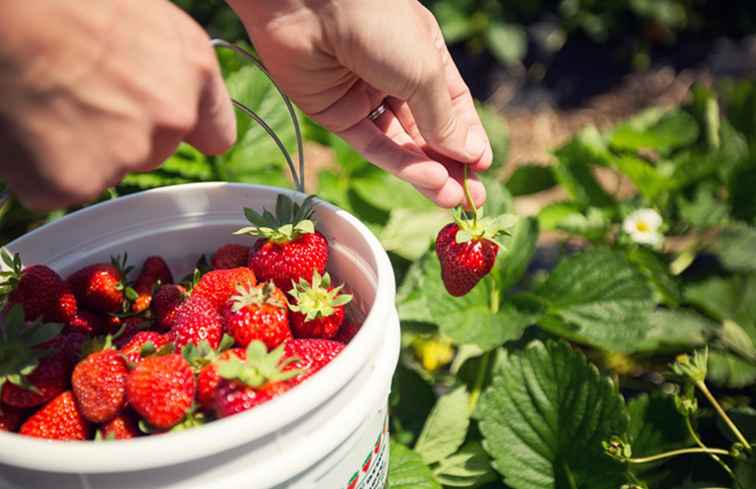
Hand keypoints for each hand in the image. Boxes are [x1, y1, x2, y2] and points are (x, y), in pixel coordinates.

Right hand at [0, 1, 235, 209]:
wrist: (3, 7)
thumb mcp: (137, 10)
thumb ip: (161, 59)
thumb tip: (150, 83)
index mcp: (193, 69)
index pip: (215, 132)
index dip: (184, 130)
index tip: (162, 128)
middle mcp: (172, 116)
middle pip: (150, 152)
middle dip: (115, 135)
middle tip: (69, 93)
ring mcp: (126, 153)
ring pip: (102, 171)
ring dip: (72, 151)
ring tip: (39, 98)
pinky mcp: (76, 181)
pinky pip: (55, 188)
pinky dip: (35, 169)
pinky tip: (19, 124)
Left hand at [227, 0, 491, 207]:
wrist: (309, 4)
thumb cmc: (378, 23)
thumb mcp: (424, 71)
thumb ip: (444, 118)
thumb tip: (470, 155)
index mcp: (422, 54)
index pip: (451, 104)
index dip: (466, 136)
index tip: (482, 167)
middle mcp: (393, 75)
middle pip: (425, 129)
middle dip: (448, 163)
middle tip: (470, 198)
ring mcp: (362, 96)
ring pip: (399, 142)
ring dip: (426, 171)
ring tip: (451, 198)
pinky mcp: (333, 113)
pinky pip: (370, 144)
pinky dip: (397, 163)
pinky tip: (426, 179)